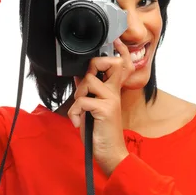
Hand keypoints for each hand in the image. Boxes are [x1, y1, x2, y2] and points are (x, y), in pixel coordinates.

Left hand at [67, 39, 135, 176]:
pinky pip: (82, 101)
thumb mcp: (91, 110)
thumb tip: (79, 77)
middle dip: (92, 67)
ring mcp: (111, 100)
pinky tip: (77, 123)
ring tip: (79, 111)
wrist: (110, 154)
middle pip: (108, 63)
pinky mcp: (105, 109)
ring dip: (77, 96)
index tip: (117, 40)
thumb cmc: (100, 133)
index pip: (121, 65)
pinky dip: (74, 113)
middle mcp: (114, 93)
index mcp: (113, 91)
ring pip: (89, 82)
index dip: (120, 52)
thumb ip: (88, 92)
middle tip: (85, 87)